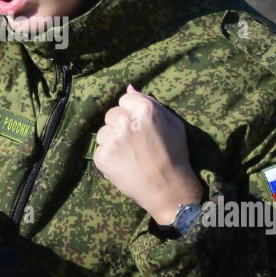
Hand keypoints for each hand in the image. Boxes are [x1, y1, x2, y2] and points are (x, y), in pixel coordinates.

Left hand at [93, 85, 202, 224]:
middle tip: (137, 144)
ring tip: (131, 156)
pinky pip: (100, 149)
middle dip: (121, 125)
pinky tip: (125, 165)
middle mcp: (125, 121)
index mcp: (144, 109)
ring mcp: (112, 139)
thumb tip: (129, 87)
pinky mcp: (102, 157)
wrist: (169, 190)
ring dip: (113, 141)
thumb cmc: (175, 155)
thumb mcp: (174, 124)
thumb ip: (151, 102)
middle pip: (112, 114)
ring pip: (104, 132)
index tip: (142, 128)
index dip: (133, 114)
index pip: (125, 99)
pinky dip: (109, 157)